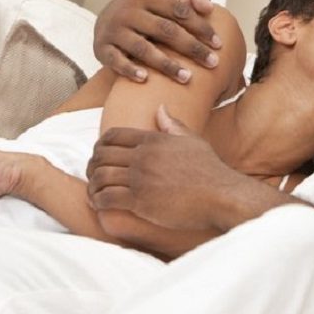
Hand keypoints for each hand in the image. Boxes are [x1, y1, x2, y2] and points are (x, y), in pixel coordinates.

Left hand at [87, 106, 246, 230]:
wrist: (221, 194)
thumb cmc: (209, 169)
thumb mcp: (192, 140)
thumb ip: (172, 125)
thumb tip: (161, 108)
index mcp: (153, 139)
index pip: (112, 136)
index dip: (100, 146)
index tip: (99, 156)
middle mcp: (143, 156)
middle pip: (101, 155)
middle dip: (92, 165)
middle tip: (93, 176)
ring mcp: (141, 178)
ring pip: (100, 176)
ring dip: (92, 185)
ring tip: (94, 193)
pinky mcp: (141, 201)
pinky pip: (107, 198)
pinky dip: (98, 201)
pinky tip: (99, 205)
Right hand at [94, 0, 220, 82]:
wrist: (105, 19)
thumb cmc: (145, 11)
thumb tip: (209, 5)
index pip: (179, 11)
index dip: (200, 27)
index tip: (219, 44)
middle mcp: (128, 10)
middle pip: (165, 30)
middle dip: (191, 47)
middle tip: (212, 63)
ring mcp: (114, 30)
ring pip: (142, 48)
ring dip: (166, 64)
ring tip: (187, 78)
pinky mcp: (102, 48)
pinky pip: (116, 60)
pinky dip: (129, 69)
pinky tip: (146, 79)